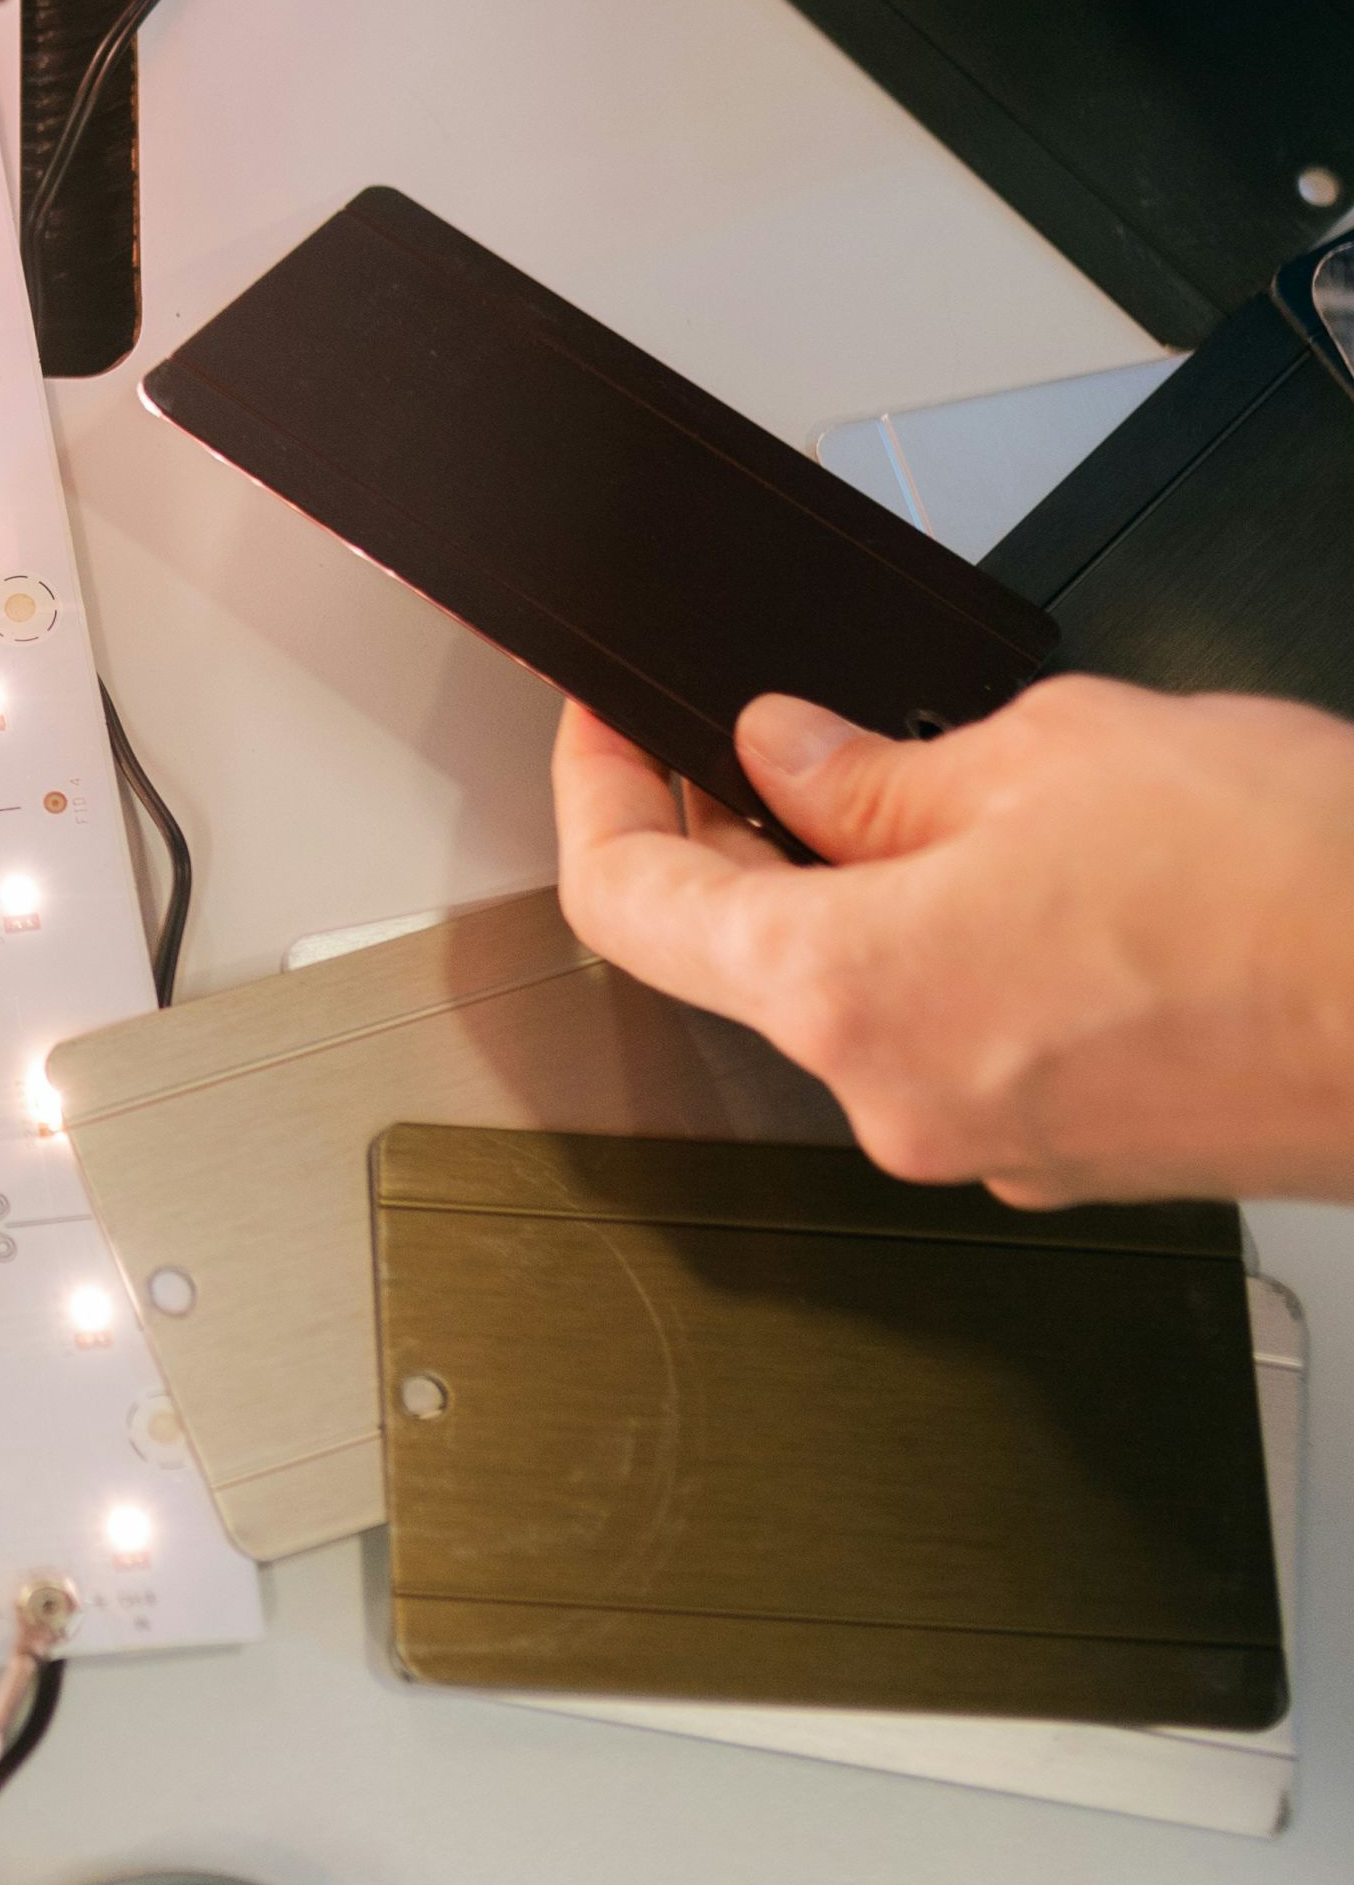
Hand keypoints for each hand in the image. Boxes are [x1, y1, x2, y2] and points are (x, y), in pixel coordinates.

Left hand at [551, 682, 1353, 1204]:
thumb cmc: (1294, 892)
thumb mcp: (1046, 750)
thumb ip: (878, 767)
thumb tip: (789, 755)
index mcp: (854, 995)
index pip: (630, 899)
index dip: (600, 792)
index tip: (610, 728)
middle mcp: (905, 1101)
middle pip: (745, 959)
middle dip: (746, 833)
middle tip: (778, 732)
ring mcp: (997, 1148)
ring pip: (868, 1001)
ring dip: (871, 892)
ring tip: (961, 786)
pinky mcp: (1082, 1156)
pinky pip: (969, 1040)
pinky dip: (964, 953)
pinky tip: (1043, 875)